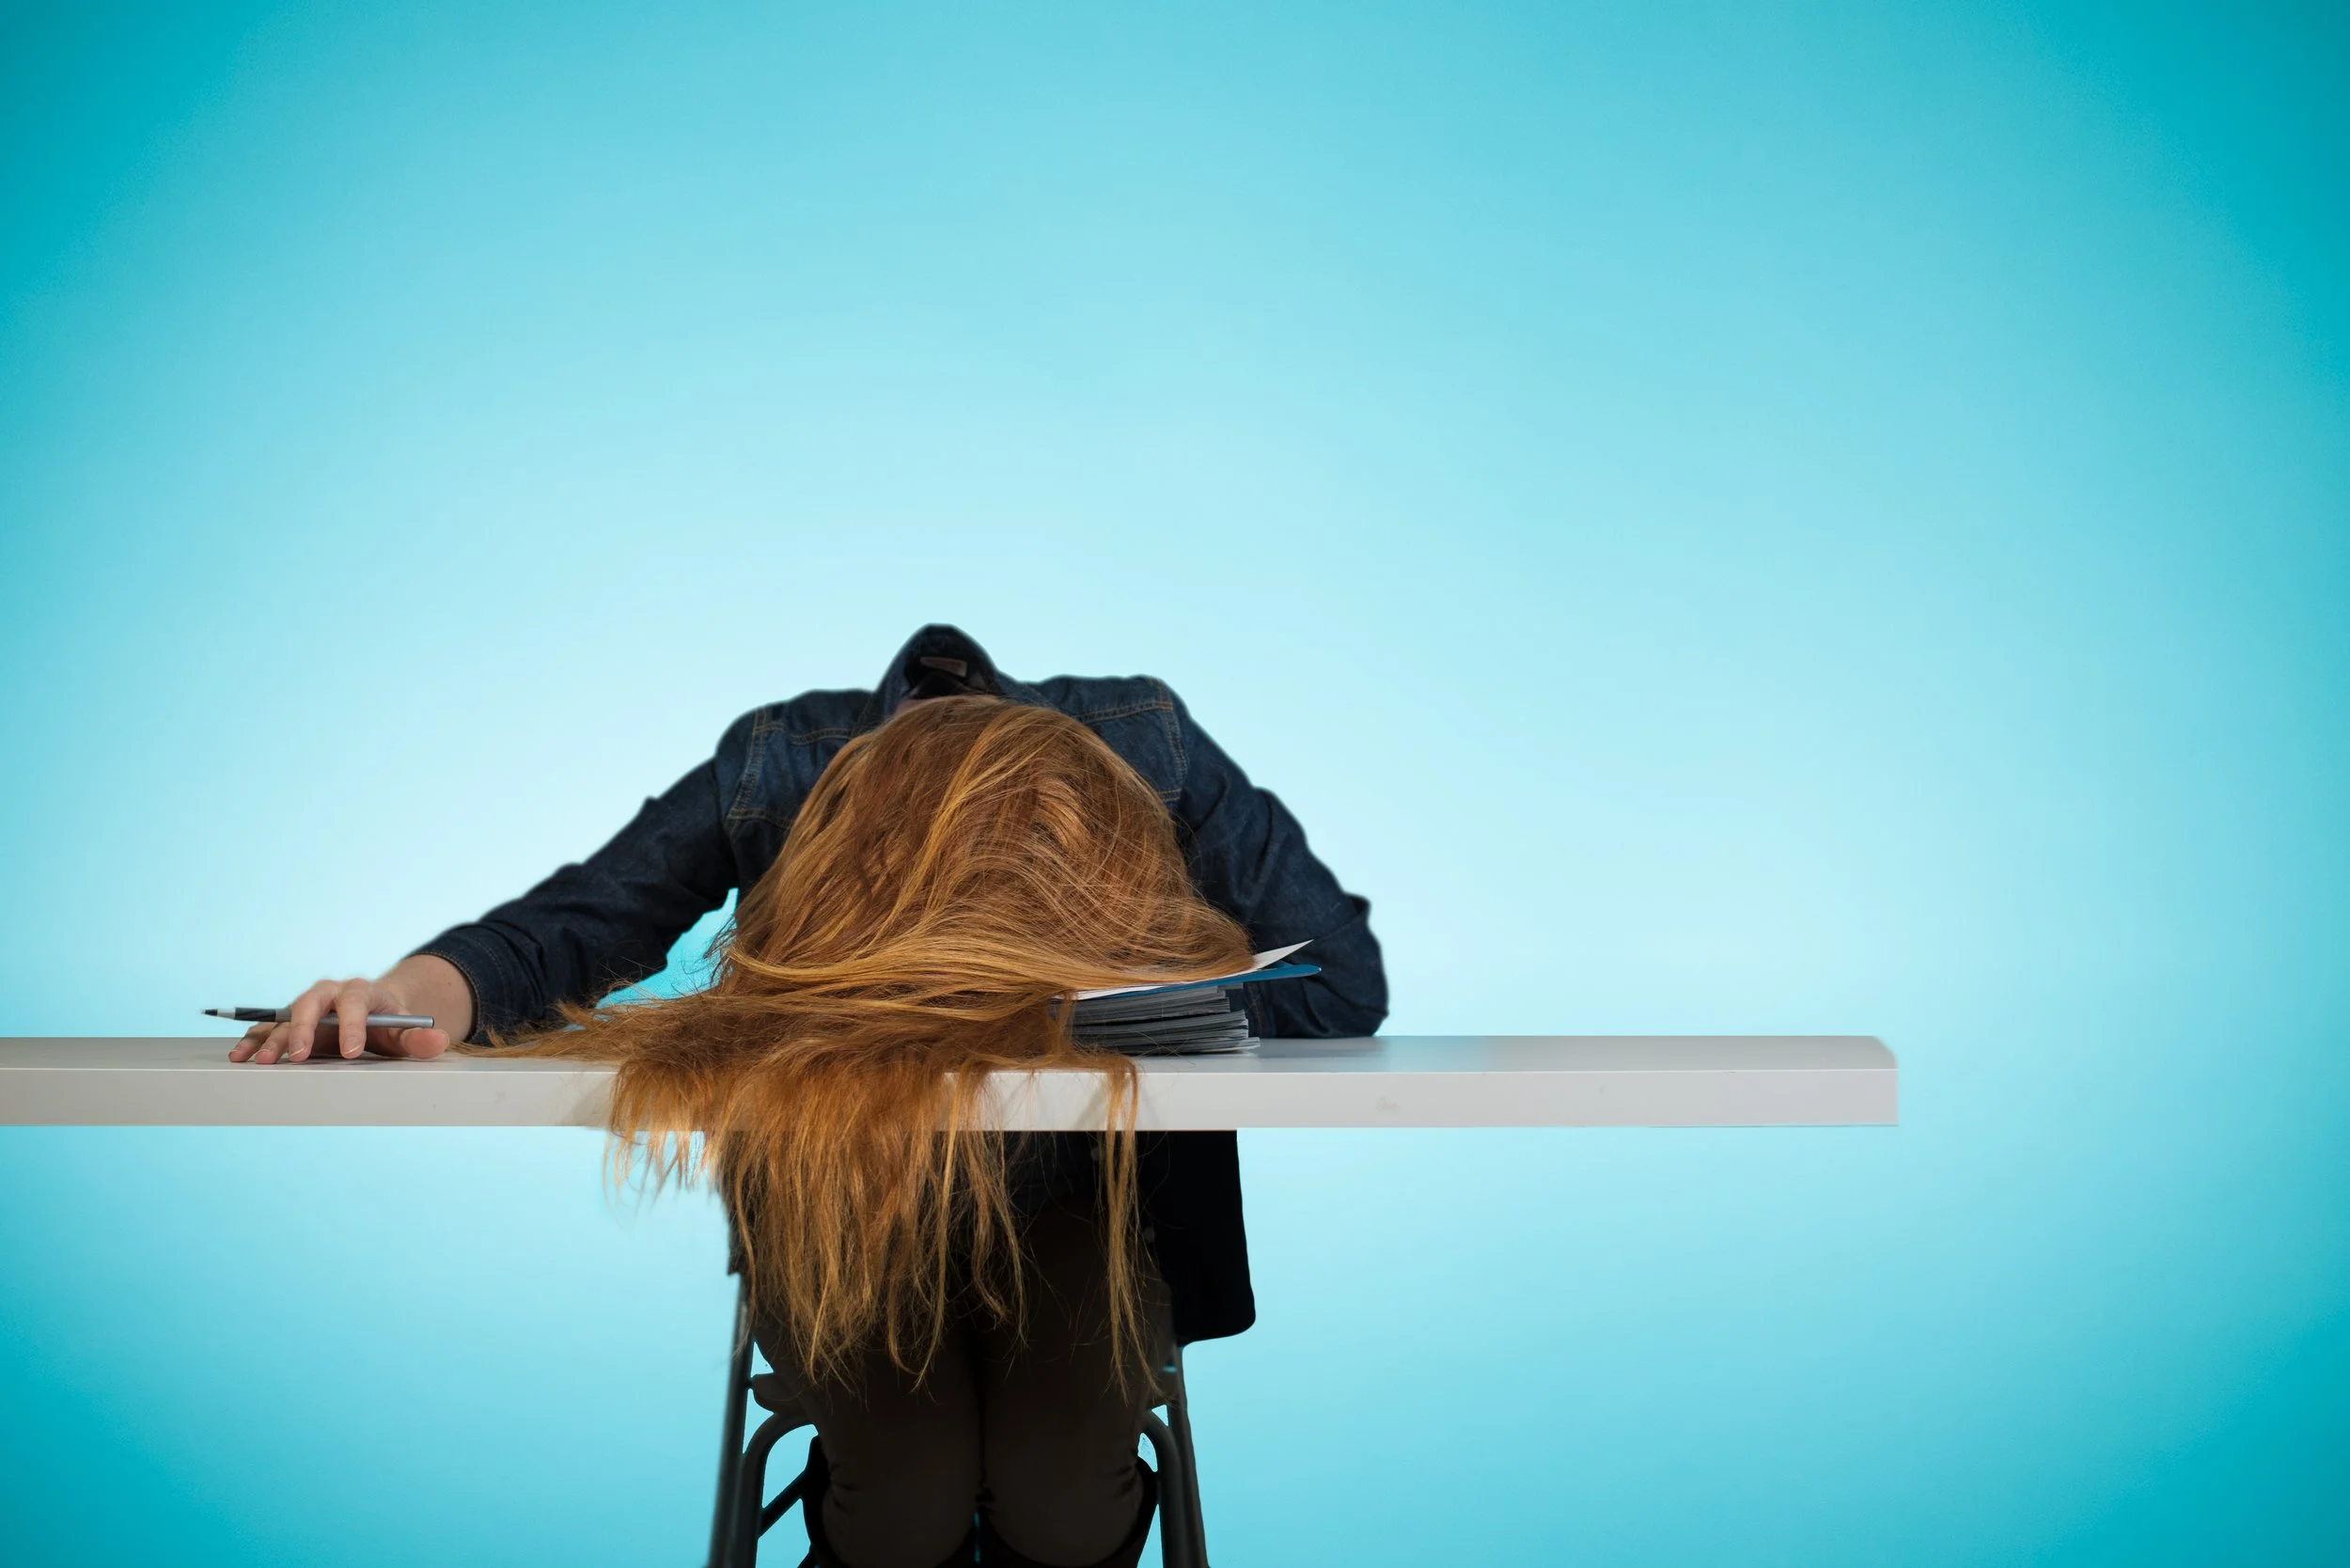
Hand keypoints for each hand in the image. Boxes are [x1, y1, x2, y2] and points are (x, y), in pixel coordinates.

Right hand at [228, 973, 453, 1063]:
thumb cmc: (390, 1023)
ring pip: (285, 1017)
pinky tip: (240, 1056)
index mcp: (361, 991)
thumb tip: (438, 1041)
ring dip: (270, 1038)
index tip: (353, 1051)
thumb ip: (420, 1038)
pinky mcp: (291, 1022)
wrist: (374, 1012)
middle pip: (311, 1003)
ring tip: (256, 1061)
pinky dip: (254, 1041)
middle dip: (302, 1028)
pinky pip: (269, 1029)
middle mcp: (329, 993)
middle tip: (296, 1056)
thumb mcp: (407, 1031)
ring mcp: (307, 1007)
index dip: (352, 1024)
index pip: (355, 1001)